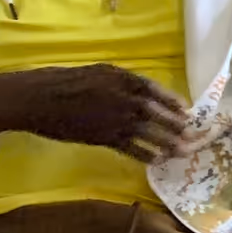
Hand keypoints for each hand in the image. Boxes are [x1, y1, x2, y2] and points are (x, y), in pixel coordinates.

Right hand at [26, 65, 190, 161]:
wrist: (38, 98)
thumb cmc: (65, 81)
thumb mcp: (98, 72)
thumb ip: (121, 81)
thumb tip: (142, 93)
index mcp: (122, 78)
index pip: (155, 91)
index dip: (173, 102)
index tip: (186, 111)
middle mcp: (124, 98)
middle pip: (158, 114)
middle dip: (177, 126)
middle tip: (193, 135)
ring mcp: (115, 119)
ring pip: (150, 133)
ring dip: (169, 143)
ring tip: (183, 151)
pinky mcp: (103, 138)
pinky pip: (131, 148)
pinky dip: (146, 155)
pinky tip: (157, 160)